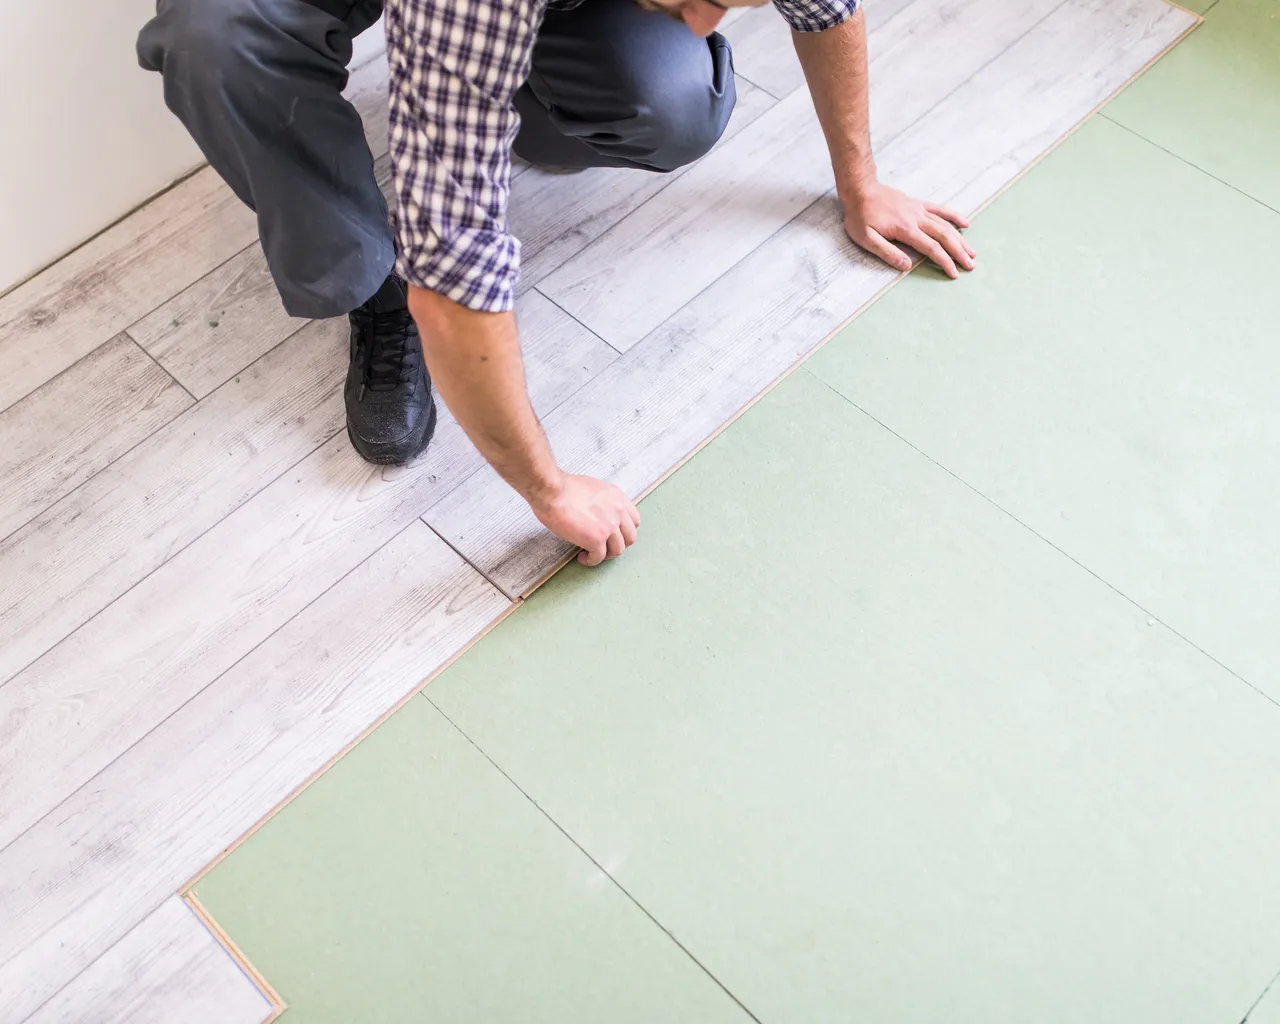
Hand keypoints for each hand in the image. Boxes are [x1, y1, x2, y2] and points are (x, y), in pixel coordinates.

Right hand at [531, 473, 641, 566]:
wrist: (552, 491)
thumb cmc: (562, 487)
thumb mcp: (592, 488)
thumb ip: (601, 501)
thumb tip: (596, 512)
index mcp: (617, 497)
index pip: (634, 519)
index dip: (624, 530)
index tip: (614, 534)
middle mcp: (617, 511)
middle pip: (630, 537)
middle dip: (617, 545)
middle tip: (604, 547)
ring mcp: (609, 526)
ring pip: (618, 550)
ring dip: (605, 555)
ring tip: (592, 554)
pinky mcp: (596, 539)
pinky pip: (599, 557)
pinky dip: (591, 560)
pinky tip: (582, 557)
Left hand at [843, 179, 975, 278]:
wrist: (860, 190)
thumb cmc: (860, 217)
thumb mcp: (866, 238)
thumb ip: (887, 252)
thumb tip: (907, 266)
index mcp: (905, 229)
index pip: (931, 248)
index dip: (944, 261)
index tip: (954, 273)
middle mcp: (916, 218)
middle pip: (944, 236)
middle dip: (959, 252)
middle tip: (970, 265)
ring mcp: (918, 210)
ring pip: (945, 225)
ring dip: (960, 239)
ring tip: (972, 252)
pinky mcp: (917, 204)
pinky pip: (940, 210)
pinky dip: (954, 217)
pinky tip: (965, 224)